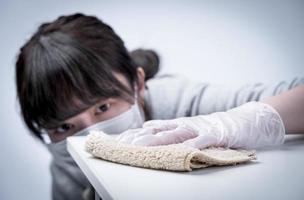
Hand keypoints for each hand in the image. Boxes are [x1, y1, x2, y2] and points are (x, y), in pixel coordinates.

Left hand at [116, 101, 284, 149]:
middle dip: (139, 138)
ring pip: (175, 135)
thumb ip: (167, 126)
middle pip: (158, 132)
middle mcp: (184, 125)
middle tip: (122, 144)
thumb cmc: (210, 127)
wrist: (238, 121)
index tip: (119, 140)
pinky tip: (183, 148)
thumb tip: (147, 126)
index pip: (152, 129)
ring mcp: (198, 129)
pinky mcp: (214, 135)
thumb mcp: (186, 126)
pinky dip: (192, 144)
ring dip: (157, 140)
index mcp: (177, 124)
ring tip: (141, 146)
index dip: (135, 134)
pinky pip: (202, 141)